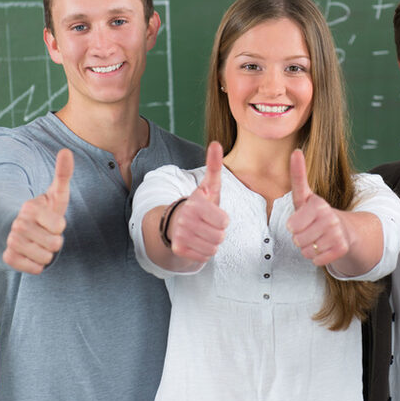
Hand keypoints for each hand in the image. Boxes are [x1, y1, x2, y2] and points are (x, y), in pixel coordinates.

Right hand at [2, 149, 73, 273]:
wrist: (29, 231)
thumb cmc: (48, 211)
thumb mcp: (58, 194)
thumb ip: (63, 174)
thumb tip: (66, 151)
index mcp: (29, 207)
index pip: (59, 226)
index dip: (61, 226)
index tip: (53, 221)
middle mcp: (17, 223)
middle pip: (54, 244)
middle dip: (56, 242)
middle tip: (48, 235)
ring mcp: (11, 240)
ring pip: (45, 258)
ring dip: (48, 254)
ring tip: (42, 244)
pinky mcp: (8, 257)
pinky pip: (34, 269)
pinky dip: (38, 266)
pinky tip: (33, 255)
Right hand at [165, 141, 228, 262]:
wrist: (175, 223)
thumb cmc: (199, 205)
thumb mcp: (208, 186)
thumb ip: (214, 166)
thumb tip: (216, 143)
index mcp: (195, 203)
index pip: (224, 221)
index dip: (223, 220)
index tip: (213, 215)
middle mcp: (185, 218)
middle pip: (220, 236)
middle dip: (218, 232)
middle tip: (208, 225)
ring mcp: (180, 234)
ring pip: (213, 248)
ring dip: (211, 243)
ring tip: (203, 233)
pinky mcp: (178, 249)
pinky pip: (204, 257)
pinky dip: (203, 252)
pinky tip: (196, 242)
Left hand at [287, 149, 349, 265]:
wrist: (345, 229)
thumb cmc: (317, 213)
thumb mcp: (305, 196)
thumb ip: (298, 175)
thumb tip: (296, 151)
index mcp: (318, 204)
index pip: (292, 224)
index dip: (294, 225)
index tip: (301, 220)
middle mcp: (329, 217)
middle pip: (297, 239)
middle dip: (299, 237)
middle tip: (310, 230)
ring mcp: (337, 233)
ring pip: (306, 250)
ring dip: (309, 248)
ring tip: (317, 238)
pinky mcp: (341, 248)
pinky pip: (317, 260)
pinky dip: (317, 257)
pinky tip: (324, 247)